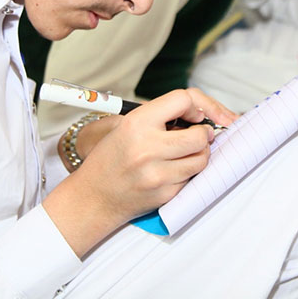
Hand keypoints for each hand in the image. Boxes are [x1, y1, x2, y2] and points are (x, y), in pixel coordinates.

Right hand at [44, 88, 235, 255]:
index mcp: (137, 123)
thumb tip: (202, 112)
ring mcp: (158, 174)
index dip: (196, 105)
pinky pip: (192, 178)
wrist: (93, 197)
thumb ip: (160, 116)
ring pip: (201, 159)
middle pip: (200, 135)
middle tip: (198, 133)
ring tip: (185, 151)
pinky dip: (188, 172)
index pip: (183, 100)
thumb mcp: (125, 126)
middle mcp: (147, 148)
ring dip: (200, 153)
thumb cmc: (110, 159)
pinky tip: (173, 169)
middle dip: (204, 133)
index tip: (196, 115)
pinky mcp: (165, 194)